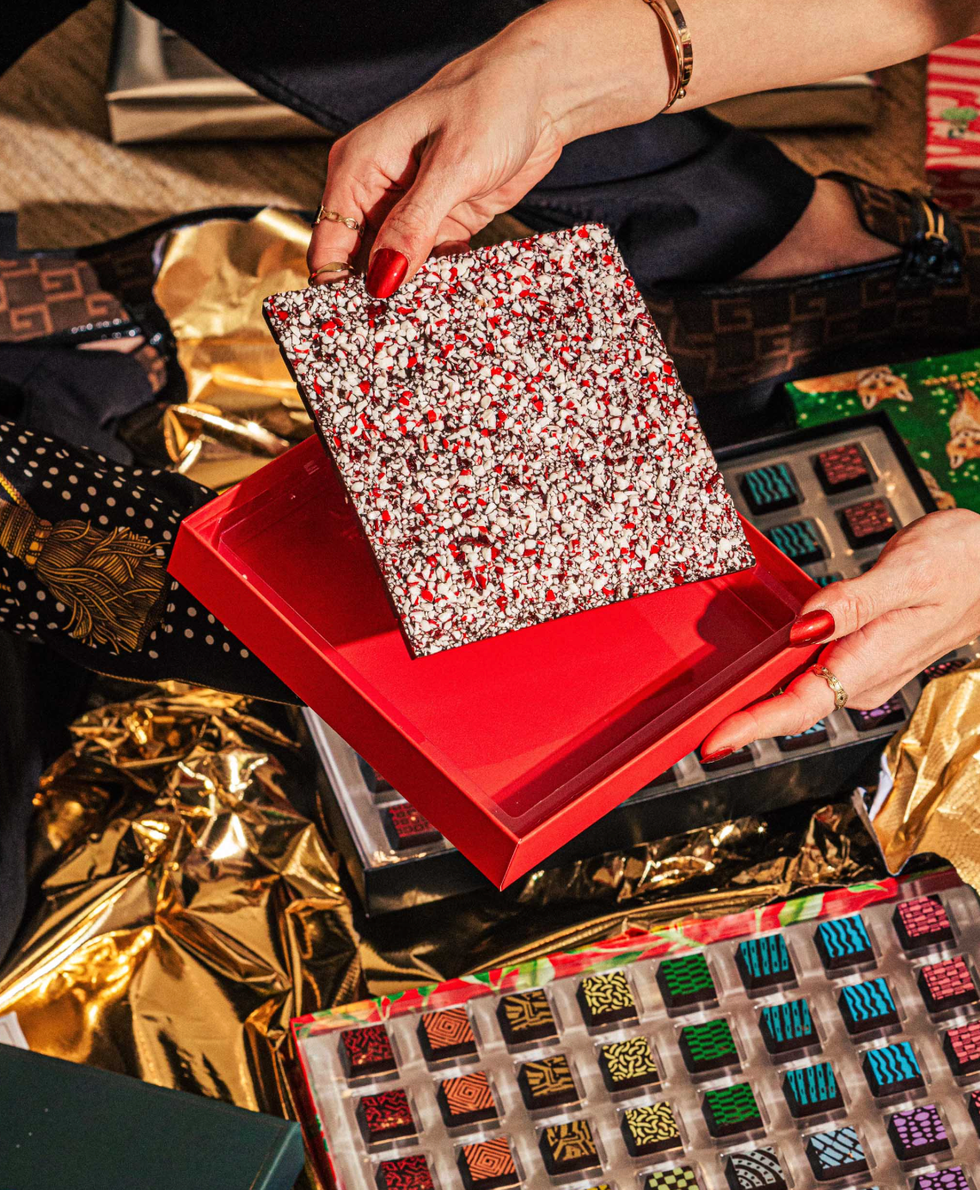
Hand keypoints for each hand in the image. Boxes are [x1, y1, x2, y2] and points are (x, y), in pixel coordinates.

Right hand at [307, 0, 670, 296]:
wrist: (544, 92)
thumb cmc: (493, 102)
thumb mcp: (453, 167)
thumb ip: (414, 226)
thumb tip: (383, 278)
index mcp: (359, 168)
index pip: (329, 245)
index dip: (338, 288)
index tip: (360, 323)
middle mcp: (376, 191)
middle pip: (358, 264)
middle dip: (378, 295)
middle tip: (399, 326)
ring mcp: (409, 210)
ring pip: (396, 269)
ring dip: (413, 290)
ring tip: (430, 309)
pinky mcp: (442, 222)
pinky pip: (430, 264)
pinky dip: (441, 278)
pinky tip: (455, 282)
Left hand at [700, 509, 979, 759]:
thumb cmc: (961, 563)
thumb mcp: (907, 573)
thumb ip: (854, 603)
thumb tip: (803, 627)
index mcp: (871, 663)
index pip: (802, 705)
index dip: (754, 725)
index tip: (713, 741)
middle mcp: (863, 677)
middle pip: (789, 704)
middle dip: (740, 716)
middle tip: (685, 724)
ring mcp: (860, 671)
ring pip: (796, 689)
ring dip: (753, 696)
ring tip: (704, 702)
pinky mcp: (858, 656)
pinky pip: (808, 671)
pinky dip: (776, 672)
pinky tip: (750, 668)